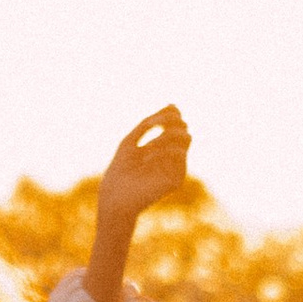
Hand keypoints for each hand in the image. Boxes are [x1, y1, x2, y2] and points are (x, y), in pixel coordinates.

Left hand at [96, 105, 193, 238]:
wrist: (115, 196)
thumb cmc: (120, 169)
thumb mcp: (131, 140)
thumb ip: (149, 122)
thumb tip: (173, 105)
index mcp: (160, 146)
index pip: (175, 124)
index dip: (171, 113)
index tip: (156, 115)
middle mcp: (170, 156)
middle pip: (184, 128)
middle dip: (171, 120)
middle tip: (153, 124)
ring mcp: (175, 167)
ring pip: (186, 137)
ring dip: (166, 135)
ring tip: (148, 145)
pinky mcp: (177, 178)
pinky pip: (179, 153)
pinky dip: (162, 151)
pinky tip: (147, 159)